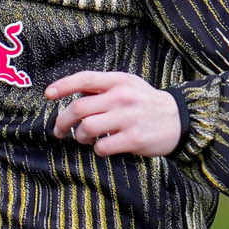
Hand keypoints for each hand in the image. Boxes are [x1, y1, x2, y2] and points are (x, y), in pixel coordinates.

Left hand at [46, 71, 181, 156]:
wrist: (180, 119)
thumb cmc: (146, 102)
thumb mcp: (128, 85)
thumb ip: (103, 87)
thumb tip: (72, 93)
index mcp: (118, 81)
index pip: (84, 79)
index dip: (62, 86)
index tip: (48, 95)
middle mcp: (122, 97)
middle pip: (78, 109)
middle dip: (62, 122)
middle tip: (59, 131)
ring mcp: (127, 118)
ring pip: (87, 129)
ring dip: (79, 137)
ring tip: (84, 139)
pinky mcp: (133, 138)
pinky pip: (102, 147)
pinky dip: (98, 149)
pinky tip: (104, 147)